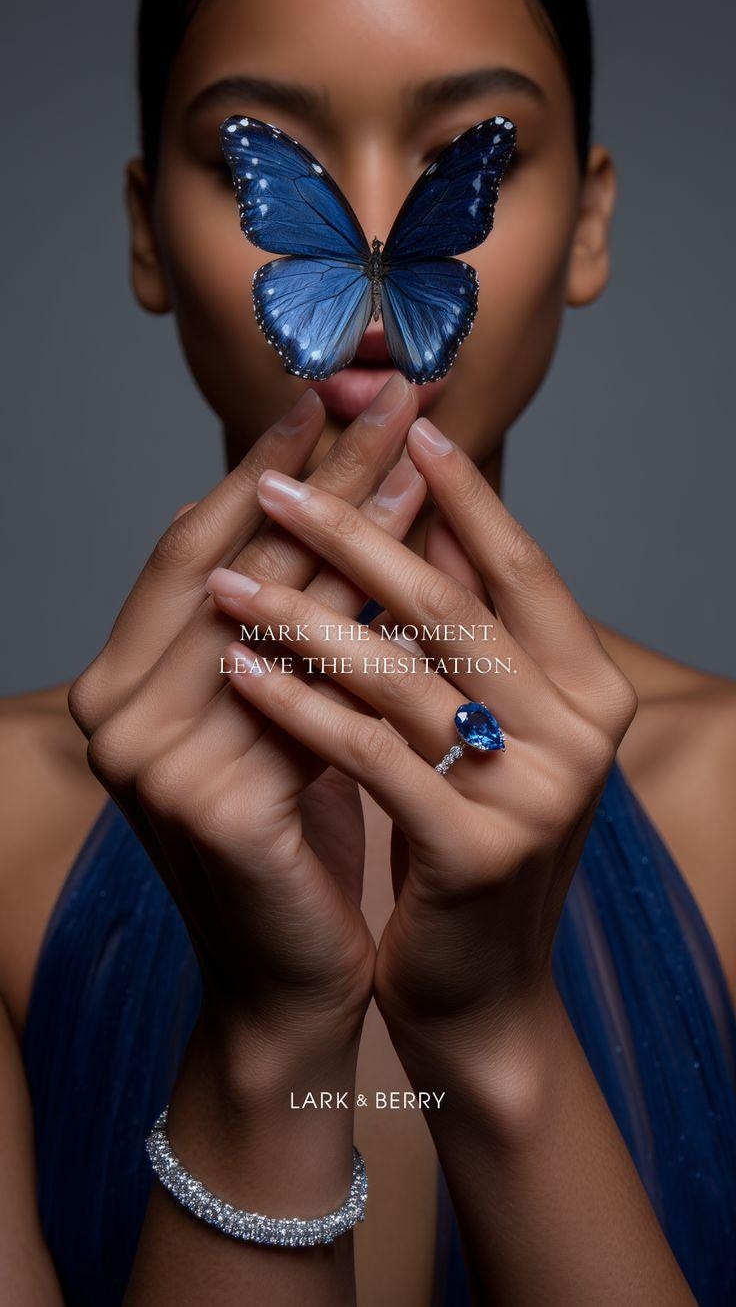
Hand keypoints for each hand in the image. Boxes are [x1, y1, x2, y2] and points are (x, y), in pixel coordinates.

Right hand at [68, 378, 425, 1071]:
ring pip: (274, 607)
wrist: (289, 975)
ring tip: (417, 448)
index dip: (262, 463)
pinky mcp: (209, 803)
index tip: (330, 392)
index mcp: (119, 681)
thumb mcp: (279, 710)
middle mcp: (115, 710)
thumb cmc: (290, 839)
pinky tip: (424, 564)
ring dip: (354, 521)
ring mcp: (150, 758)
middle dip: (319, 468)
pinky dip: (366, 618)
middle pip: (235, 557)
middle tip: (387, 389)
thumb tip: (347, 505)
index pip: (196, 545)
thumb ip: (288, 625)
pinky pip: (302, 686)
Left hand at [207, 415, 637, 1062]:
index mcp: (594, 688)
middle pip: (453, 606)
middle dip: (355, 534)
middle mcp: (583, 733)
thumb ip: (469, 635)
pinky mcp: (477, 849)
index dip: (458, 495)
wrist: (481, 985)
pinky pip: (369, 755)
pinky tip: (239, 671)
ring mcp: (538, 793)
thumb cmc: (467, 838)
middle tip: (276, 484)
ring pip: (401, 674)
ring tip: (227, 582)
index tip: (398, 427)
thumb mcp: (486, 729)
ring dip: (302, 618)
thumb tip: (417, 509)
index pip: (519, 568)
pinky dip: (298, 708)